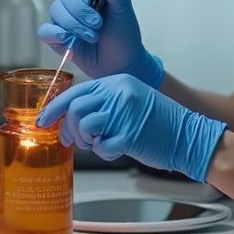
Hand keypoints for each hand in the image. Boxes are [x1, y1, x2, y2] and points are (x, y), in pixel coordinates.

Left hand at [36, 73, 225, 182]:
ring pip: (84, 126)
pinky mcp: (131, 134)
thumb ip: (103, 103)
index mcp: (118, 82)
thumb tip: (68, 117)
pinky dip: (105, 152)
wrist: (190, 136)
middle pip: (75, 108)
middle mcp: (120, 93)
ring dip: (85, 141)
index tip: (43, 120)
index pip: (76, 90)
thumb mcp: (130, 101)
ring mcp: (126, 113)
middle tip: (73, 141)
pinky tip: (115, 149)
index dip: (55, 107)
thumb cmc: (159, 122)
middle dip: (68, 128)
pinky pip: (102, 146)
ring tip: (97, 144)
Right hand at [38, 0, 162, 85]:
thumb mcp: (123, 11)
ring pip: (56, 10)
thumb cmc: (123, 37)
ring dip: (74, 25)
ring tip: (92, 36)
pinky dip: (55, 34)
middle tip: (98, 24)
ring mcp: (65, 18)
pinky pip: (45, 30)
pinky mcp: (56, 36)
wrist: (120, 65)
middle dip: (82, 11)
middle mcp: (77, 1)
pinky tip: (69, 40)